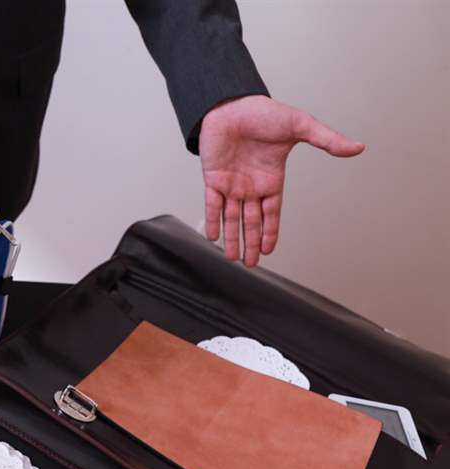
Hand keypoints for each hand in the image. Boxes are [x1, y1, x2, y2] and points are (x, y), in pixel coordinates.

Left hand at [199, 95, 364, 266]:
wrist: (232, 103)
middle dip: (251, 243)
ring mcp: (231, 183)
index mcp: (271, 179)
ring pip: (232, 218)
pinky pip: (211, 204)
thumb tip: (358, 147)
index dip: (271, 232)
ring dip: (233, 238)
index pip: (272, 212)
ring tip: (232, 259)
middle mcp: (251, 185)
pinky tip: (213, 237)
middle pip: (252, 221)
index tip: (269, 252)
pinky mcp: (212, 177)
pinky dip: (213, 221)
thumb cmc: (264, 112)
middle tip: (251, 264)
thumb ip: (326, 140)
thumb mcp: (300, 126)